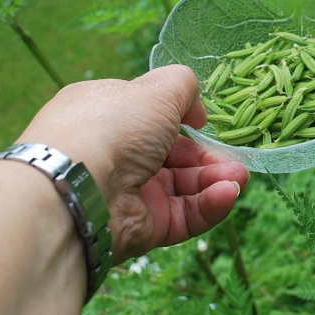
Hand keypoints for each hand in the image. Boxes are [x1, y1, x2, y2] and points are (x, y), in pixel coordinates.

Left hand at [16, 64, 248, 263]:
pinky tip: (226, 194)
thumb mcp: (155, 89)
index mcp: (108, 113)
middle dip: (210, 158)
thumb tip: (195, 110)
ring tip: (239, 179)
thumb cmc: (113, 126)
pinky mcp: (140, 227)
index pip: (153, 117)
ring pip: (183, 187)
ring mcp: (128, 192)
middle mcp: (116, 152)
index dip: (183, 120)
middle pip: (176, 155)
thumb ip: (183, 86)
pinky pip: (182, 216)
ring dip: (216, 181)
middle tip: (237, 163)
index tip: (205, 122)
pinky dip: (207, 205)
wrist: (75, 189)